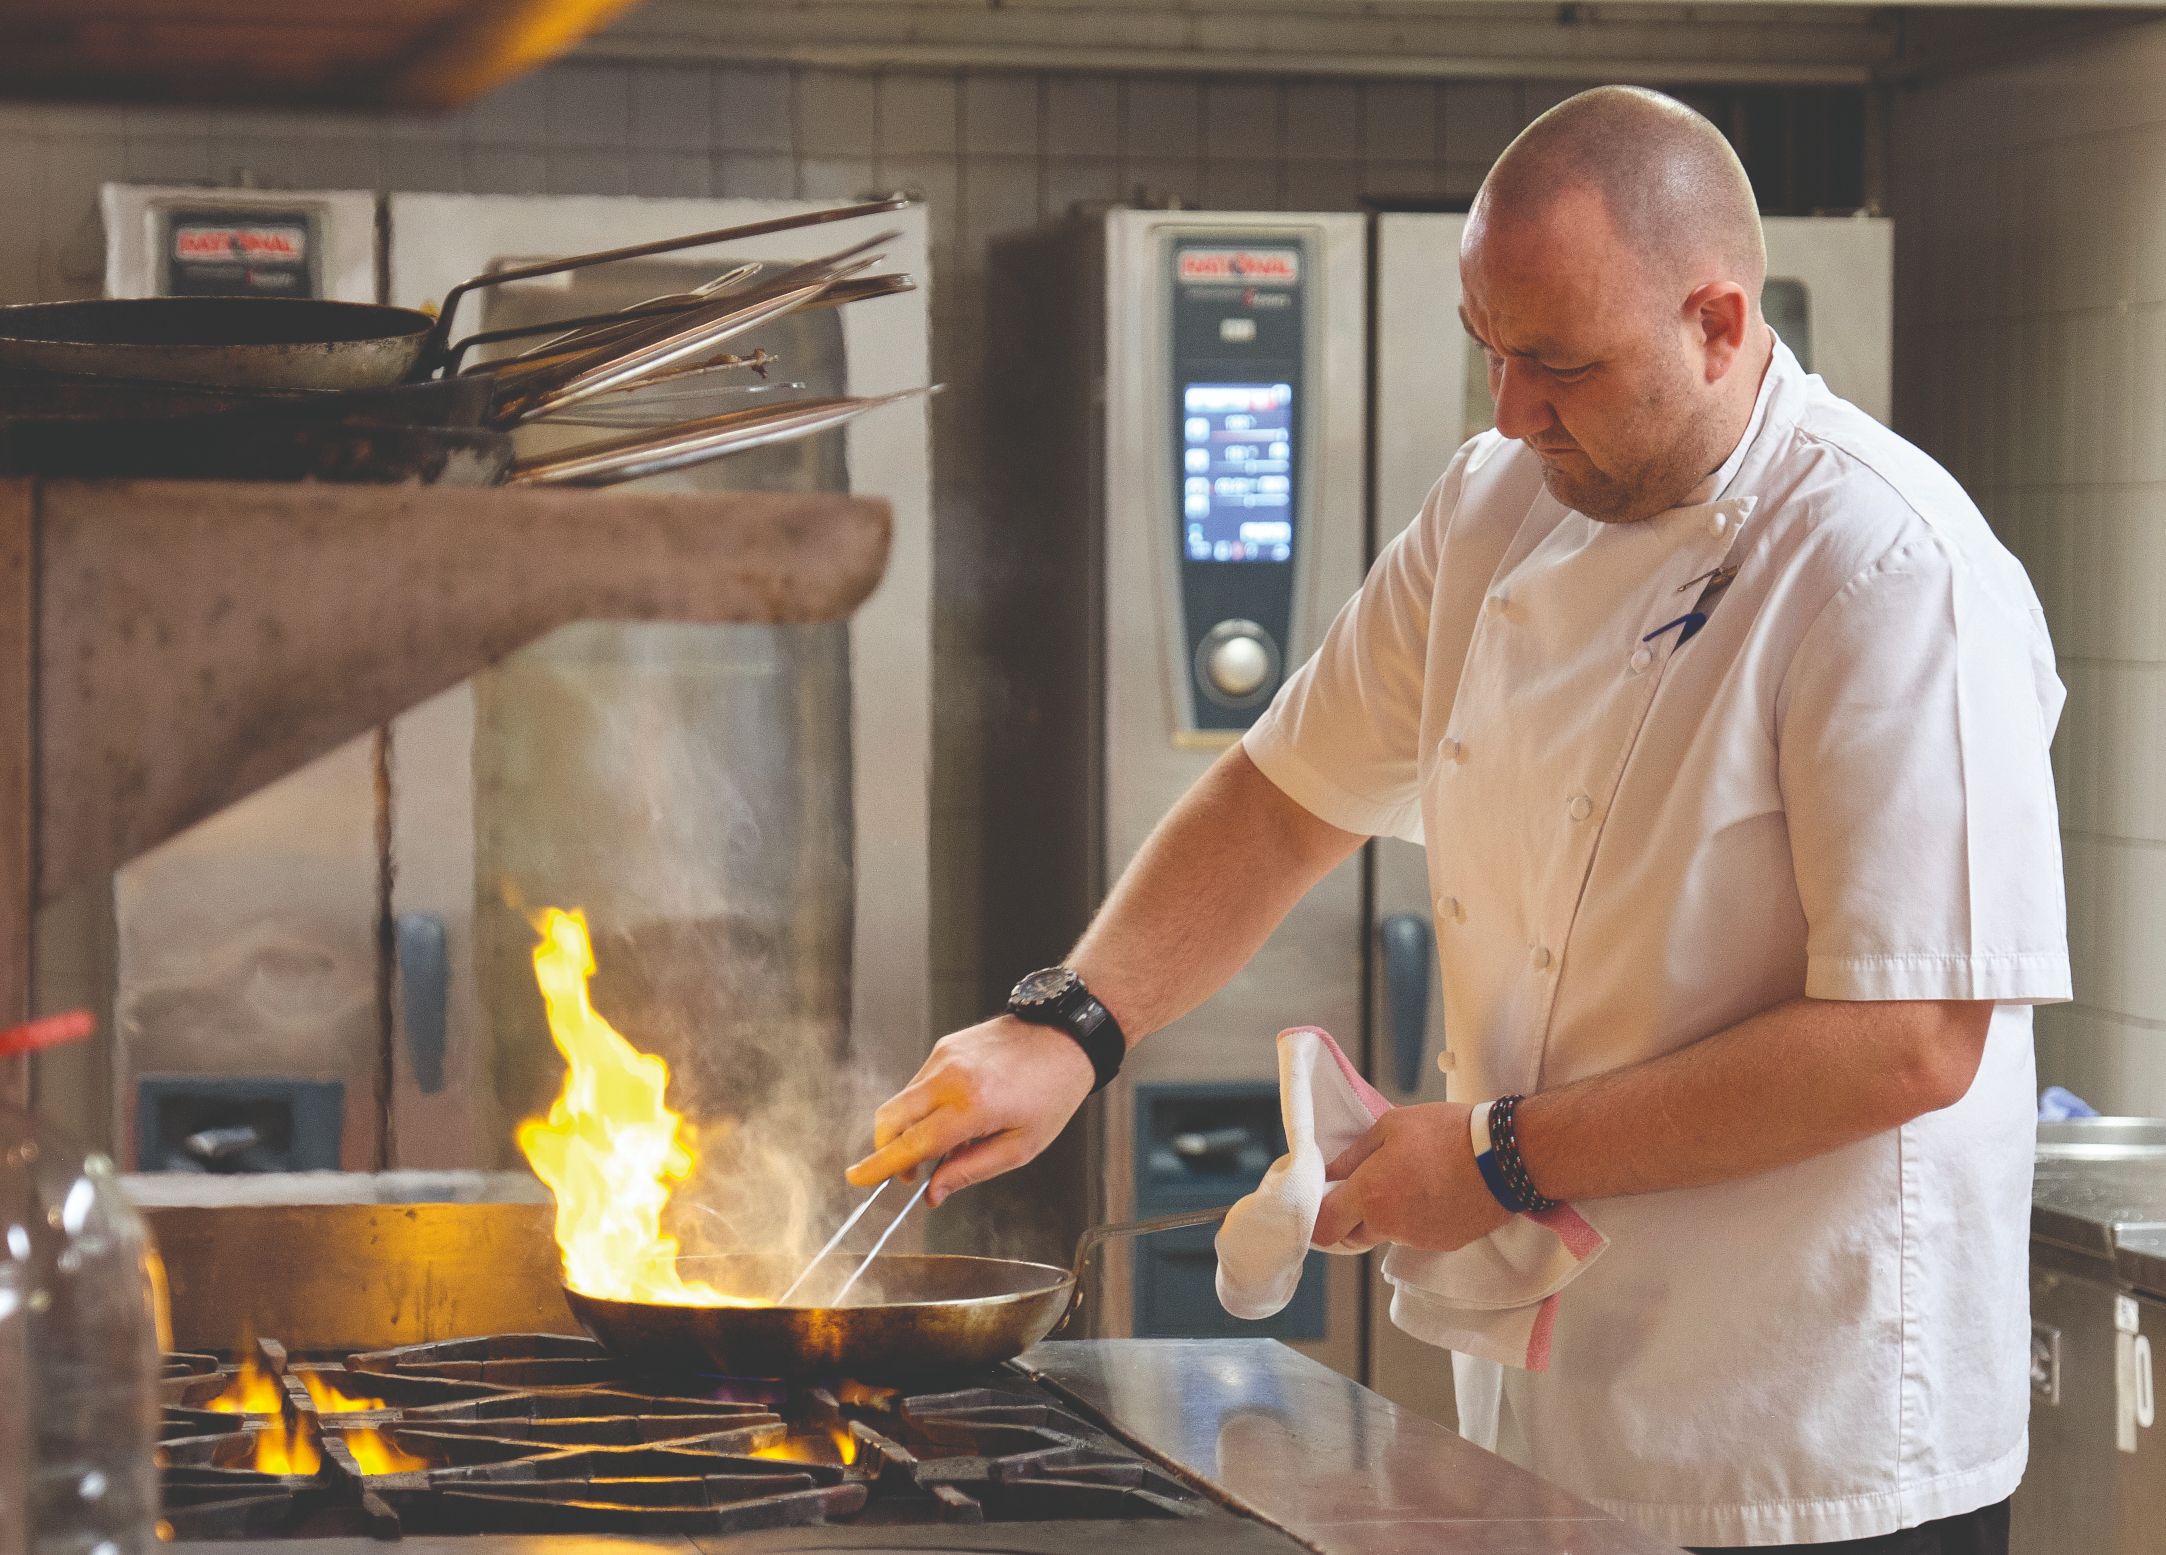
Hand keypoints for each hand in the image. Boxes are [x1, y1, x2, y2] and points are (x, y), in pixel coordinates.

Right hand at [846, 1015, 1094, 1204]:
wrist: (1066, 1036)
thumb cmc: (1053, 1092)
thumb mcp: (1022, 1146)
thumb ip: (972, 1170)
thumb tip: (933, 1193)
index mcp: (973, 1105)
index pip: (913, 1143)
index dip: (882, 1166)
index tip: (857, 1179)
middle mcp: (950, 1076)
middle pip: (890, 1117)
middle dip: (886, 1150)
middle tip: (910, 1174)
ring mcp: (944, 1056)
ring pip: (902, 1101)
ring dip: (910, 1129)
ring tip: (952, 1142)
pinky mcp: (945, 1045)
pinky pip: (919, 1083)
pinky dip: (924, 1107)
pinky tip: (957, 1115)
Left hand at [1311, 1102, 1511, 1252]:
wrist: (1505, 1156)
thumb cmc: (1447, 1133)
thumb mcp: (1390, 1126)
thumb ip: (1352, 1155)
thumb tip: (1329, 1175)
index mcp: (1370, 1195)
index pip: (1324, 1227)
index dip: (1318, 1215)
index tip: (1323, 1197)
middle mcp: (1390, 1226)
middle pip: (1351, 1234)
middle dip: (1350, 1214)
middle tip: (1366, 1183)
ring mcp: (1418, 1239)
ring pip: (1385, 1234)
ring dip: (1386, 1214)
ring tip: (1410, 1178)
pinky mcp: (1442, 1244)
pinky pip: (1415, 1236)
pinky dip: (1415, 1218)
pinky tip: (1432, 1190)